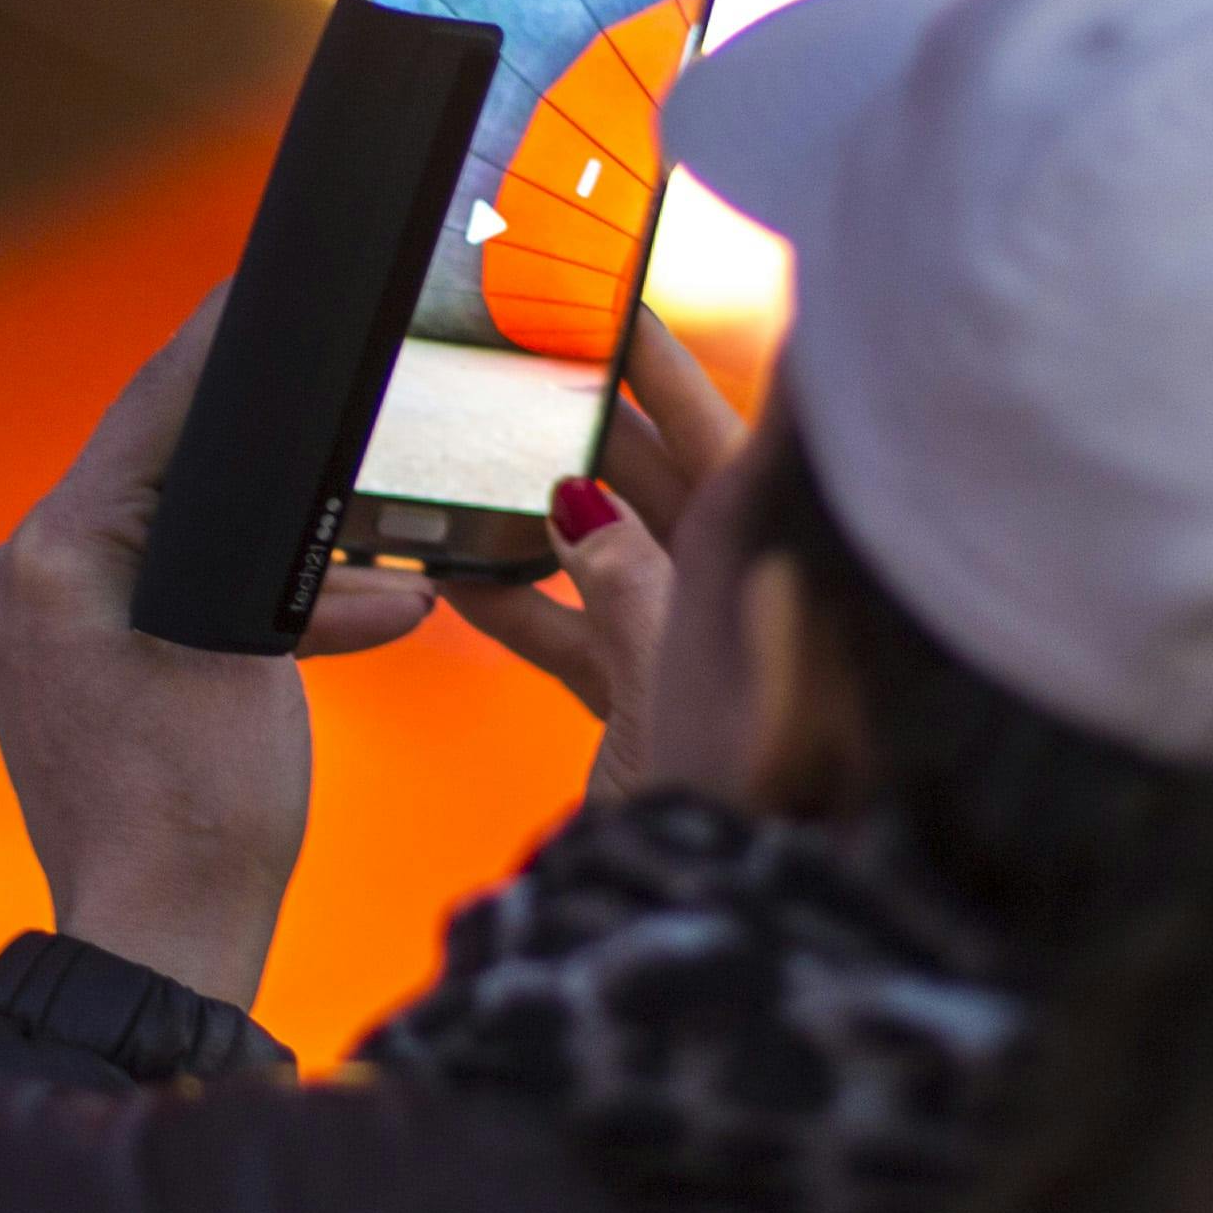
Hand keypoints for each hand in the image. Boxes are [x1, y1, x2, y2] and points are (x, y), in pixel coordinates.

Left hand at [0, 299, 434, 1013]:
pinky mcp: (46, 667)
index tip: (269, 292)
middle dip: (257, 469)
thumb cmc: (209, 813)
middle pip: (152, 472)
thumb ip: (271, 539)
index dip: (222, 350)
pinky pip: (146, 593)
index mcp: (47, 560)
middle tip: (339, 430)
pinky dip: (222, 600)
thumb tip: (301, 474)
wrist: (163, 940)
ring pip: (161, 538)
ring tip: (363, 577)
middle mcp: (12, 580)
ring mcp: (21, 627)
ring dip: (258, 553)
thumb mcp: (256, 642)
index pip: (150, 413)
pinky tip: (323, 618)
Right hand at [446, 311, 747, 802]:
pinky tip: (453, 580)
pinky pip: (572, 630)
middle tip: (520, 368)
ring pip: (604, 552)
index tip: (609, 303)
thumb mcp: (670, 658)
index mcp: (759, 557)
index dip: (662, 365)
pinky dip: (519, 605)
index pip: (713, 427)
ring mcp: (685, 644)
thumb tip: (572, 502)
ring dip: (539, 514)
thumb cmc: (740, 782)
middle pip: (652, 478)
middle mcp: (727, 588)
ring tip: (475, 459)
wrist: (719, 909)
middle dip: (586, 424)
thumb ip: (625, 574)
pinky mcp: (642, 701)